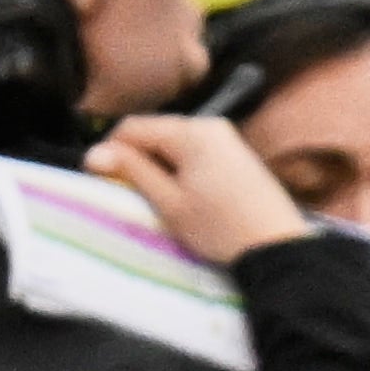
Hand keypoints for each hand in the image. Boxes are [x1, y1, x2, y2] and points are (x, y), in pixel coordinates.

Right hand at [90, 107, 309, 263]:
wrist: (276, 246)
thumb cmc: (219, 227)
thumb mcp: (168, 202)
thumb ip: (132, 172)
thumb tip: (93, 153)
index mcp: (191, 131)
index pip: (133, 127)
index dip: (110, 151)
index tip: (101, 181)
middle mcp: (209, 124)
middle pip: (154, 132)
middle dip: (136, 159)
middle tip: (131, 195)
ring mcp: (225, 137)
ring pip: (172, 143)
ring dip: (157, 165)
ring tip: (159, 200)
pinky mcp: (235, 152)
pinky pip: (193, 151)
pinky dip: (179, 168)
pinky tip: (183, 196)